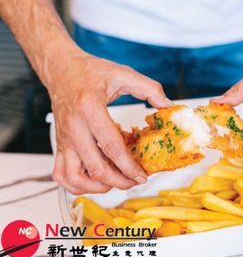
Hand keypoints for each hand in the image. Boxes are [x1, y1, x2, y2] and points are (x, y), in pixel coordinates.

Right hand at [48, 49, 172, 193]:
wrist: (62, 69)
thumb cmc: (90, 71)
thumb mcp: (123, 74)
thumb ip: (150, 89)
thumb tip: (169, 106)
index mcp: (90, 109)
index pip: (112, 147)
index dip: (130, 166)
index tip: (143, 175)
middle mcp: (74, 127)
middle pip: (96, 168)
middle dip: (120, 181)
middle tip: (135, 181)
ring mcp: (64, 138)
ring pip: (75, 177)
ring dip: (97, 187)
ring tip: (115, 183)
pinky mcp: (59, 143)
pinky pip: (60, 173)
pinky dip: (76, 185)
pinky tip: (93, 181)